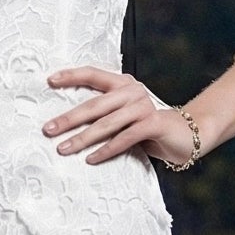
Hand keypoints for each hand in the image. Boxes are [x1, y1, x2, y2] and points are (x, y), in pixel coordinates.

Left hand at [43, 67, 199, 165]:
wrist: (187, 135)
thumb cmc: (147, 128)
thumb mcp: (123, 117)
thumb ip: (104, 114)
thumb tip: (65, 124)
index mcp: (122, 84)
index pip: (93, 74)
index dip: (71, 76)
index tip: (49, 81)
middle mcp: (132, 91)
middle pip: (95, 104)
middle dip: (69, 118)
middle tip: (48, 129)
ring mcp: (143, 106)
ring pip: (107, 123)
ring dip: (83, 138)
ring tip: (63, 148)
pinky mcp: (154, 123)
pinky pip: (125, 137)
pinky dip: (107, 150)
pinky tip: (91, 159)